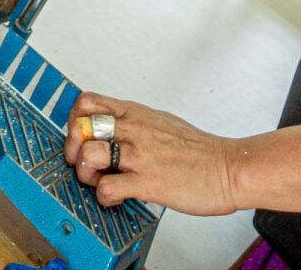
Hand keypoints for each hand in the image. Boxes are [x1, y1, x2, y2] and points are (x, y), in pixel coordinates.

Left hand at [65, 92, 244, 213]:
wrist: (228, 168)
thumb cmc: (200, 150)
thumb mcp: (161, 122)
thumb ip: (134, 123)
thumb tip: (114, 128)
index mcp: (136, 113)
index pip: (88, 102)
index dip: (74, 119)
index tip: (77, 135)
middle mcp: (134, 130)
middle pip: (80, 126)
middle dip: (72, 148)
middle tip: (80, 162)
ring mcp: (139, 155)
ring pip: (88, 154)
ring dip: (85, 172)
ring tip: (97, 181)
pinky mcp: (147, 182)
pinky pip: (108, 188)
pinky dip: (104, 197)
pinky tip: (115, 198)